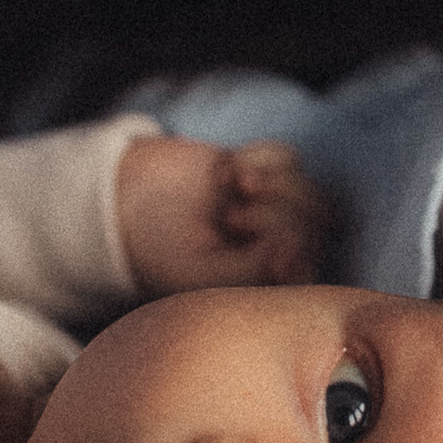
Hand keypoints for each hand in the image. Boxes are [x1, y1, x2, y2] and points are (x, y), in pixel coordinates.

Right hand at [115, 134, 339, 292]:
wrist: (127, 202)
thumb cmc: (161, 250)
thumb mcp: (199, 274)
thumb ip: (252, 271)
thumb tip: (294, 246)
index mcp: (265, 284)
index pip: (308, 268)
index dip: (299, 255)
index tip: (273, 251)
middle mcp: (275, 249)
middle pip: (314, 226)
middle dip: (276, 216)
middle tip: (230, 218)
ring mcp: (273, 208)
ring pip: (307, 190)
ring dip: (274, 183)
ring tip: (236, 188)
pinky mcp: (264, 171)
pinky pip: (288, 158)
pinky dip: (260, 158)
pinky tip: (229, 172)